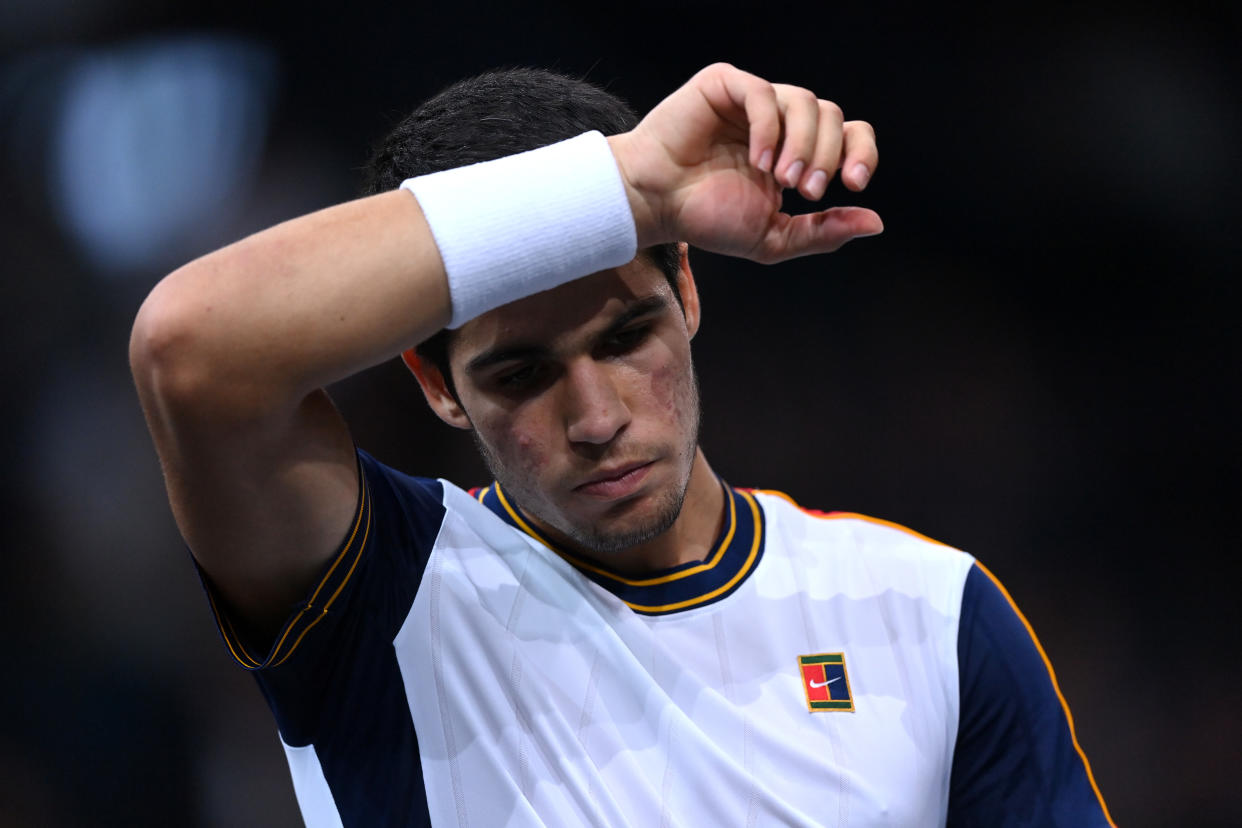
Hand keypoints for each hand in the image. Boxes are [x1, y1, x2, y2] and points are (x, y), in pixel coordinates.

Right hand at [608, 63, 881, 262]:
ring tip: (778, 180)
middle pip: (832, 115)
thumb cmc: (705, 219)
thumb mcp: (772, 238)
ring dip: (801, 145)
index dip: (861, 153)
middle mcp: (780, 122)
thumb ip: (822, 232)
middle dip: (827, 156)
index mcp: (796, 151)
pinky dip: (769, 128)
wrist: (655, 205)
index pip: (849, 134)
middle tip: (803, 190)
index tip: (852, 184)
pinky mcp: (725, 85)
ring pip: (806, 101)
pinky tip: (756, 160)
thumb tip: (875, 223)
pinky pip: (764, 94)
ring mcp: (753, 101)